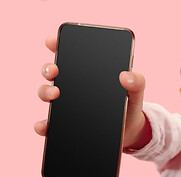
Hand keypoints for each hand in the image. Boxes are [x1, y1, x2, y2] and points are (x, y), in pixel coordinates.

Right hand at [34, 37, 148, 148]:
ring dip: (44, 92)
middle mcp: (72, 87)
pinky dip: (43, 125)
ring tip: (55, 95)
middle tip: (55, 70)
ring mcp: (67, 105)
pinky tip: (45, 126)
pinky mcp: (65, 125)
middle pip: (51, 72)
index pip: (69, 54)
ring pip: (46, 94)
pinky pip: (49, 124)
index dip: (57, 44)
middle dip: (48, 68)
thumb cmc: (130, 106)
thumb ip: (137, 81)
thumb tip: (126, 76)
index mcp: (88, 74)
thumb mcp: (136, 92)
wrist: (129, 131)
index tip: (52, 41)